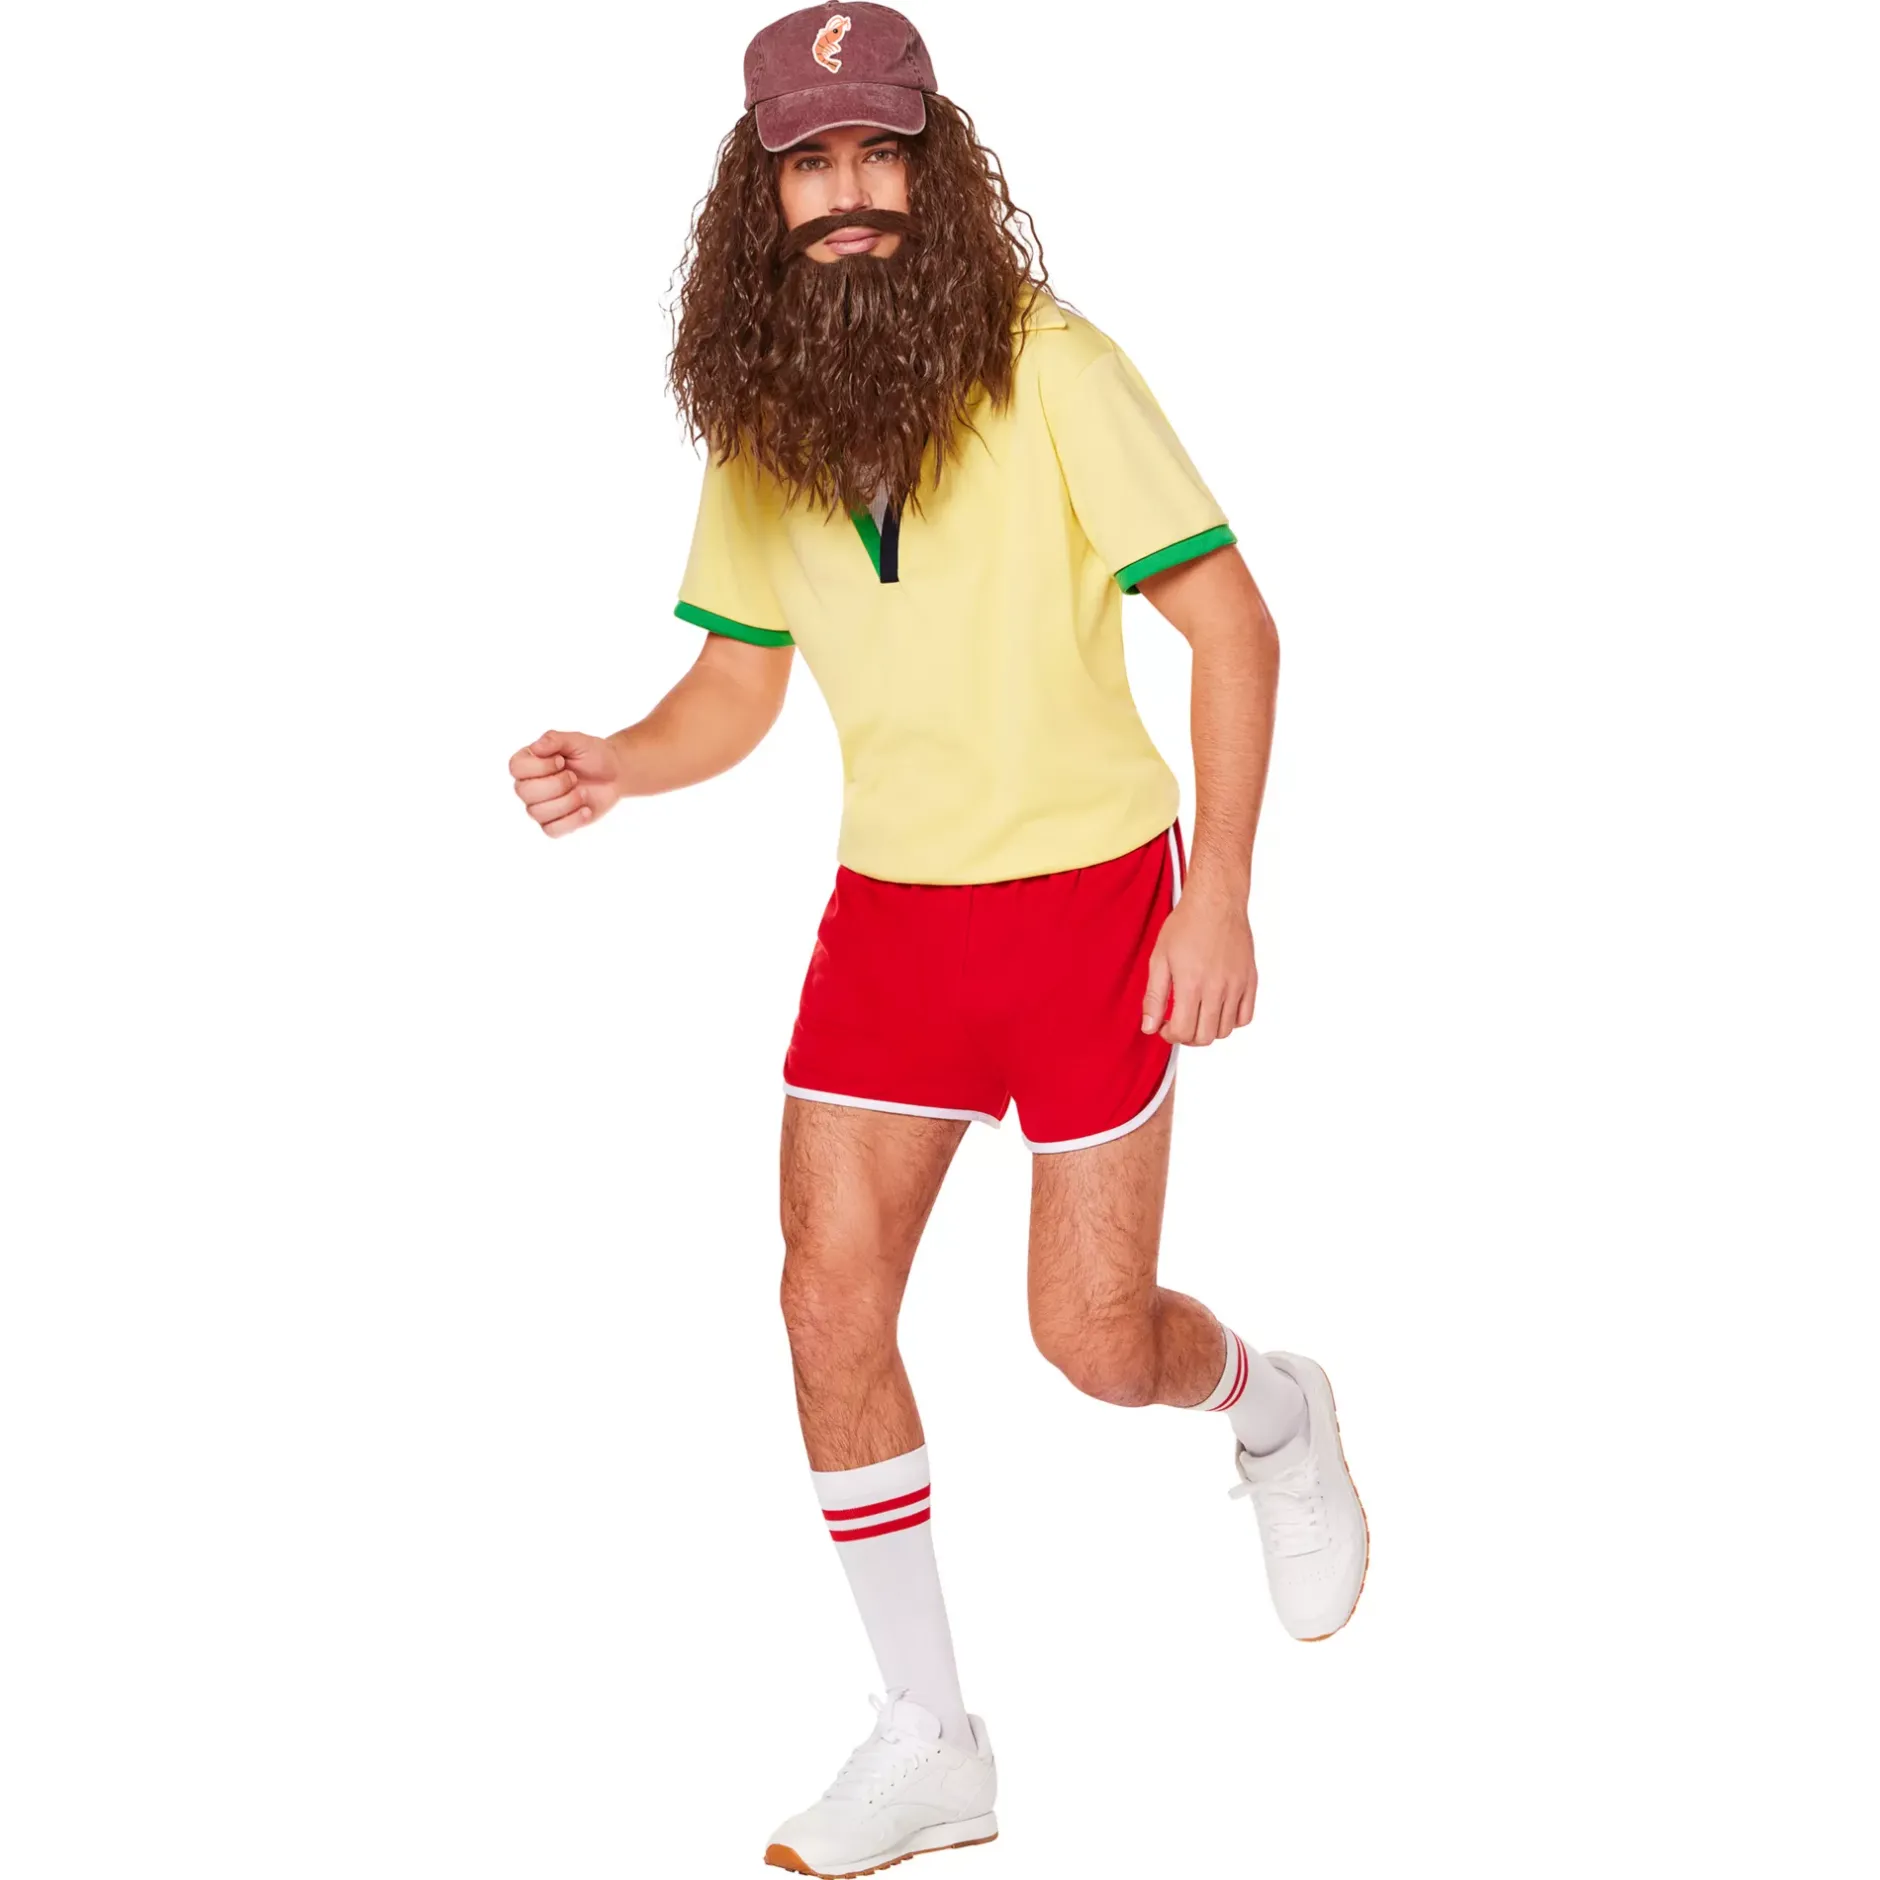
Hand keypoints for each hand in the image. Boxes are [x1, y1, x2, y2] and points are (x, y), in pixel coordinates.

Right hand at [508, 728, 624, 837]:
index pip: (516, 768)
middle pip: (525, 792)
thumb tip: (536, 747)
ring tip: (583, 792)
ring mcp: (540, 806)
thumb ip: (555, 740)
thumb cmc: (592, 755)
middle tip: (574, 777)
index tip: (561, 761)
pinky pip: (551, 830)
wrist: (614, 774)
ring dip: (567, 802)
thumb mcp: (577, 741)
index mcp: (529, 762)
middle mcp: (529, 785)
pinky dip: (572, 820)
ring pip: (538, 813)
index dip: (539, 766)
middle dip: (556, 784)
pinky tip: (586, 810)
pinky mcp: (555, 823)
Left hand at [1141, 889, 1257, 1045]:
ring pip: (1225, 1030)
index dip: (1170, 1036)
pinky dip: (1232, 1021)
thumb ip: (1154, 997)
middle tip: (1179, 1024)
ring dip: (1208, 1030)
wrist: (1215, 902)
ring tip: (1197, 1015)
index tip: (1165, 1027)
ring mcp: (1236, 986)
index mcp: (1191, 984)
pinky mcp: (1250, 980)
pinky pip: (1245, 1017)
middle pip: (1205, 1037)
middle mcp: (1217, 988)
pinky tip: (1218, 1009)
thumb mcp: (1159, 959)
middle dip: (1187, 1037)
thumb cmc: (1186, 925)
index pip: (1183, 1032)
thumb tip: (1149, 1026)